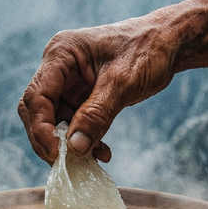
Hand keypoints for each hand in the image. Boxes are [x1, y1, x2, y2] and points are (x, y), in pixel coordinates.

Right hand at [18, 13, 181, 163]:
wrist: (169, 44)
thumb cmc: (147, 51)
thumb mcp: (122, 84)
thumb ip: (96, 115)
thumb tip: (74, 148)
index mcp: (61, 53)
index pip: (37, 96)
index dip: (41, 128)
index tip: (56, 153)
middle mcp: (58, 67)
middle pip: (38, 110)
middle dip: (49, 139)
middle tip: (65, 164)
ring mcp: (69, 82)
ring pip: (55, 121)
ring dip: (69, 145)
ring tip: (90, 161)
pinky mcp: (81, 96)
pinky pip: (74, 123)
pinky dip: (83, 140)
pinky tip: (101, 153)